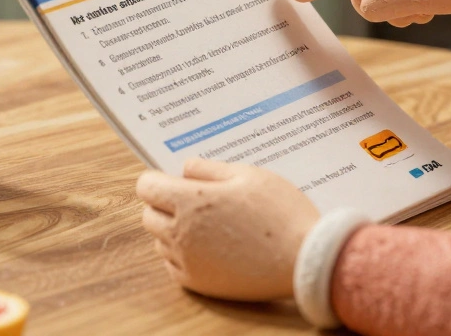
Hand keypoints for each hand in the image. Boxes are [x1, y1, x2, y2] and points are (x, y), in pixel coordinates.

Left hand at [136, 159, 319, 300]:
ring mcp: (188, 260)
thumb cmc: (280, 211)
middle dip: (165, 204)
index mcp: (191, 201)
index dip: (157, 180)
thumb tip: (185, 169)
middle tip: (196, 201)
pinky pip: (173, 264)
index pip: (146, 187)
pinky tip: (210, 247)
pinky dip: (184, 254)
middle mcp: (181, 232)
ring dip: (174, 230)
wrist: (304, 258)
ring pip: (160, 240)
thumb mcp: (248, 174)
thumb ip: (209, 168)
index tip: (173, 181)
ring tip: (210, 225)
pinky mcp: (198, 283)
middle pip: (149, 215)